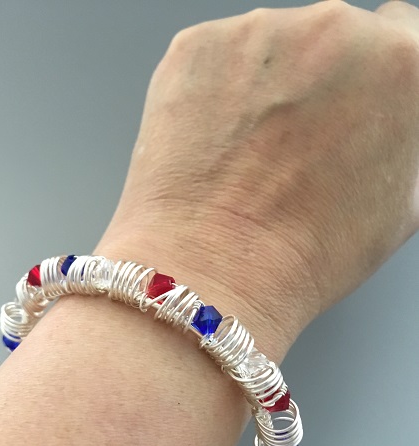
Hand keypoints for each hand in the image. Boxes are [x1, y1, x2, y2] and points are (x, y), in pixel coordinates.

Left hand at [95, 0, 418, 361]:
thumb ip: (405, 134)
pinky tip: (215, 141)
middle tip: (293, 142)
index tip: (353, 100)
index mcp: (399, 64)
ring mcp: (256, 35)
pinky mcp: (194, 48)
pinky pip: (216, 59)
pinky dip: (215, 89)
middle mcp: (332, 31)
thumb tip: (392, 118)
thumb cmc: (304, 251)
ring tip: (248, 152)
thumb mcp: (401, 200)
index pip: (398, 35)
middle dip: (319, 80)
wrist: (213, 267)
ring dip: (265, 84)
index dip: (374, 78)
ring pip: (270, 47)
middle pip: (331, 39)